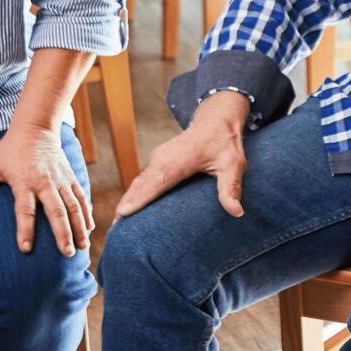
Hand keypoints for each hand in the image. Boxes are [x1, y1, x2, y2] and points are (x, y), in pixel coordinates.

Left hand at [0, 123, 92, 254]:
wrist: (36, 128)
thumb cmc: (10, 150)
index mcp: (24, 181)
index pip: (25, 210)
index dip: (25, 229)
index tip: (26, 249)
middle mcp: (45, 182)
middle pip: (56, 211)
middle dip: (63, 233)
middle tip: (67, 253)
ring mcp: (61, 180)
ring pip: (73, 206)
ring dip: (79, 227)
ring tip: (82, 247)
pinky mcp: (70, 177)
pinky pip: (81, 197)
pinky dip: (87, 213)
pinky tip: (90, 229)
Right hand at [117, 90, 249, 218]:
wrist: (215, 121)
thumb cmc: (224, 143)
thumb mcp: (233, 164)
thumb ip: (231, 187)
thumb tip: (237, 212)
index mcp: (178, 160)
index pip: (156, 181)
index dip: (140, 198)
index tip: (123, 213)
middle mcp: (162, 159)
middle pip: (140, 185)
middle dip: (126, 205)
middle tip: (114, 230)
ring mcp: (157, 159)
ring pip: (138, 183)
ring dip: (127, 201)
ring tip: (116, 225)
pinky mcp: (157, 162)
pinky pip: (142, 181)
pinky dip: (133, 195)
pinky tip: (127, 210)